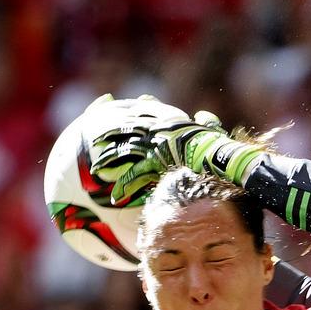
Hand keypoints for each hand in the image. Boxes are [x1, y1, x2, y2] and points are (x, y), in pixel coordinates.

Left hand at [84, 94, 206, 204]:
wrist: (216, 152)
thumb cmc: (216, 142)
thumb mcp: (210, 126)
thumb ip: (205, 120)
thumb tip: (205, 116)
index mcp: (166, 119)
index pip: (140, 114)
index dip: (126, 115)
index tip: (113, 117)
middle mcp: (156, 130)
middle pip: (126, 130)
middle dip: (109, 136)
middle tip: (95, 141)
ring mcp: (153, 145)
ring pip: (125, 151)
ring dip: (109, 160)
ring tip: (96, 170)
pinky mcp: (155, 162)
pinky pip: (135, 173)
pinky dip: (125, 184)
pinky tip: (116, 195)